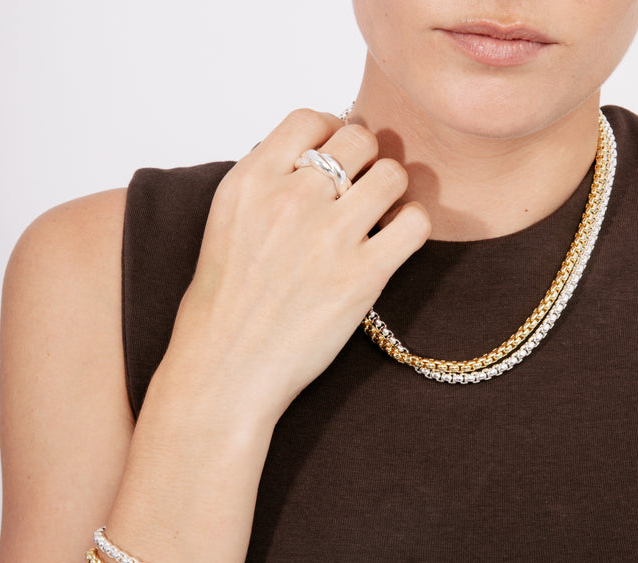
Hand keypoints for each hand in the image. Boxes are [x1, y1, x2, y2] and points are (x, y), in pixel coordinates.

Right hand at [162, 109, 430, 420]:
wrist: (225, 369)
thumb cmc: (223, 306)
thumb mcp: (226, 225)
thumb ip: (266, 185)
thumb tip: (313, 161)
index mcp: (250, 181)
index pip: (310, 119)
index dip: (333, 129)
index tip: (338, 153)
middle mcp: (291, 199)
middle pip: (359, 139)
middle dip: (366, 158)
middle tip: (362, 188)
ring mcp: (328, 237)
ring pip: (392, 174)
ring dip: (392, 191)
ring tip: (379, 217)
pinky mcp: (361, 277)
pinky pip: (414, 222)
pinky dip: (412, 225)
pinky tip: (393, 242)